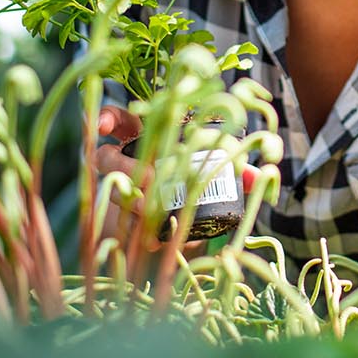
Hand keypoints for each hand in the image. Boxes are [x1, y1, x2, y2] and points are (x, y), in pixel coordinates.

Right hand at [92, 106, 257, 252]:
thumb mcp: (215, 172)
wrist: (180, 227)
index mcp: (149, 138)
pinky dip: (137, 230)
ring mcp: (120, 191)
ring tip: (151, 209)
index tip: (102, 127)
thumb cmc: (196, 185)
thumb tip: (255, 176)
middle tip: (150, 178)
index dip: (106, 119)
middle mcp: (126, 162)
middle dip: (124, 166)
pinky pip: (119, 222)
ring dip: (130, 197)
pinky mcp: (122, 221)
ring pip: (112, 188)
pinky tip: (153, 238)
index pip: (118, 120)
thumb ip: (235, 171)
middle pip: (108, 156)